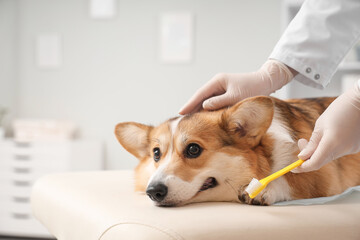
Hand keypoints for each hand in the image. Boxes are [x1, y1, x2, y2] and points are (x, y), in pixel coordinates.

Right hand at [179, 60, 293, 114]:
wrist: (266, 82)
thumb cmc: (253, 89)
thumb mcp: (235, 96)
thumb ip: (219, 102)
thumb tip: (204, 107)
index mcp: (218, 81)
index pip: (200, 94)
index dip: (190, 104)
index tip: (180, 112)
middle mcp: (218, 84)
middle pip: (201, 97)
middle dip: (192, 107)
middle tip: (181, 118)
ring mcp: (222, 88)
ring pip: (207, 100)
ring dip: (199, 108)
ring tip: (189, 119)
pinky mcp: (227, 93)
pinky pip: (214, 102)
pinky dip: (208, 109)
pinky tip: (204, 116)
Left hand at [293, 82, 359, 172]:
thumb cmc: (340, 109)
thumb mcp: (320, 125)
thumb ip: (312, 143)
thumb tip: (302, 156)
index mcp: (332, 143)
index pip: (314, 163)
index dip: (302, 167)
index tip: (293, 168)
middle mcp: (343, 149)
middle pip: (321, 161)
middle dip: (308, 156)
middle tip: (301, 141)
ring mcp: (351, 149)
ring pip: (330, 156)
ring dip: (319, 150)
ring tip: (318, 134)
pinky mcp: (356, 147)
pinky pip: (339, 151)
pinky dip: (330, 147)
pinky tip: (331, 134)